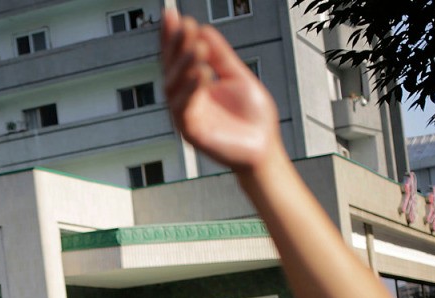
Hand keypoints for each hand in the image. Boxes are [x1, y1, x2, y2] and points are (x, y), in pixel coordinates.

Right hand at [162, 9, 281, 173]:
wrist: (263, 145)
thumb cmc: (251, 115)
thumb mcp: (237, 76)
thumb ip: (221, 55)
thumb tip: (203, 30)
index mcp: (194, 84)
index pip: (178, 56)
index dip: (172, 37)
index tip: (171, 14)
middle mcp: (185, 98)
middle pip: (172, 68)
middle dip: (176, 47)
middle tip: (186, 26)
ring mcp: (186, 115)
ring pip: (174, 87)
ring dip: (184, 65)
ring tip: (198, 47)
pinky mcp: (191, 132)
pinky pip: (184, 109)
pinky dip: (191, 90)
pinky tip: (200, 73)